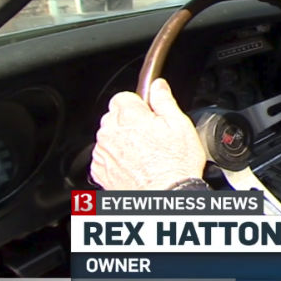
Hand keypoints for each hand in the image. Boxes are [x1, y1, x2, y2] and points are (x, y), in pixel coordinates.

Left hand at [90, 78, 205, 189]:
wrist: (164, 195)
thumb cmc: (175, 164)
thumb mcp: (180, 125)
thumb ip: (164, 101)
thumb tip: (158, 85)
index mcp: (129, 116)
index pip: (123, 96)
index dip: (139, 105)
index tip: (149, 115)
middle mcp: (110, 132)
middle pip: (114, 116)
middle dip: (129, 122)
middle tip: (151, 136)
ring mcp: (103, 152)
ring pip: (108, 136)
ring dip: (121, 140)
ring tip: (145, 154)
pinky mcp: (99, 170)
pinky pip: (104, 156)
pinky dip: (115, 158)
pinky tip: (134, 166)